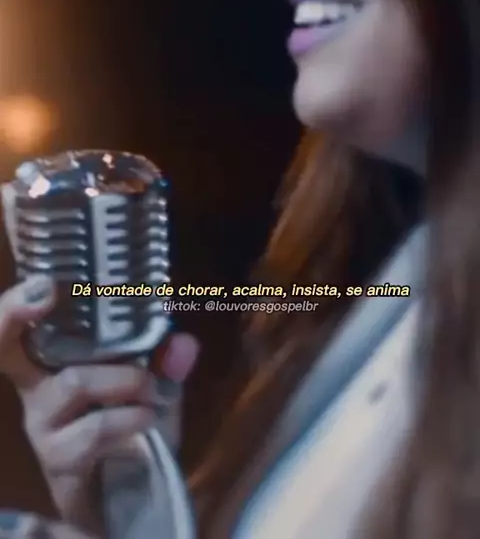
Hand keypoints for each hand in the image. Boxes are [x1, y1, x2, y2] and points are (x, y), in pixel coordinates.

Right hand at [0, 276, 198, 533]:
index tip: (42, 281)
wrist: (126, 498)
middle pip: (4, 348)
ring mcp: (43, 424)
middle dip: (12, 315)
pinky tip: (148, 418)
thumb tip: (184, 342)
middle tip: (44, 292)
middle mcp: (36, 388)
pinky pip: (93, 429)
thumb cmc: (129, 431)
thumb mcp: (153, 390)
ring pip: (73, 382)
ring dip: (123, 379)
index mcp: (53, 361)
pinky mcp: (59, 459)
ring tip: (153, 390)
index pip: (19, 329)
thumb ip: (166, 365)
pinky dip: (130, 417)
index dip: (15, 305)